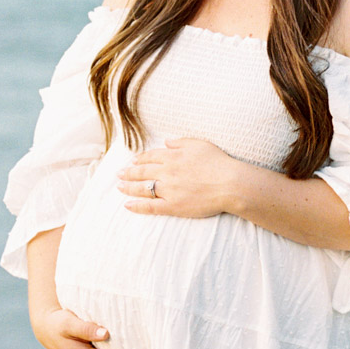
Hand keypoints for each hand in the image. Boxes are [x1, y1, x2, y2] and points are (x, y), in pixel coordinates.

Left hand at [118, 137, 243, 217]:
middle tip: (119, 174)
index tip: (133, 161)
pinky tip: (127, 205)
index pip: (151, 157)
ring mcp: (169, 190)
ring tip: (119, 187)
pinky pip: (151, 207)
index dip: (140, 159)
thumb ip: (181, 142)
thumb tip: (167, 142)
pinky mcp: (173, 206)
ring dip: (129, 187)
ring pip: (143, 188)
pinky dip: (138, 206)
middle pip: (143, 171)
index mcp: (173, 156)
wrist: (230, 183)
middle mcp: (167, 172)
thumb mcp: (199, 144)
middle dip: (129, 172)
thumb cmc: (218, 162)